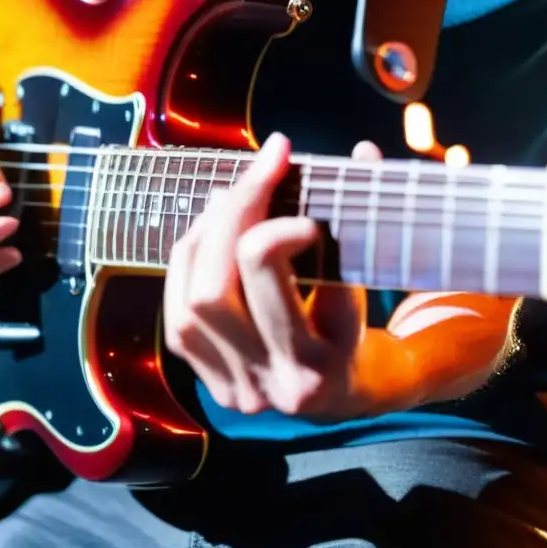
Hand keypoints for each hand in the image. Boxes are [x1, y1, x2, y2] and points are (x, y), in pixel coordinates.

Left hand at [162, 133, 381, 419]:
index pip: (295, 294)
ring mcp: (236, 387)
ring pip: (190, 302)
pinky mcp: (210, 382)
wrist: (343, 395)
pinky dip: (188, 262)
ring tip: (235, 196)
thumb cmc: (356, 325)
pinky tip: (210, 230)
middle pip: (218, 292)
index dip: (291, 234)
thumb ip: (366, 217)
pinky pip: (178, 314)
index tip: (303, 199)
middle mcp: (276, 384)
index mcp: (326, 367)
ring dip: (206, 235)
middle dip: (236, 215)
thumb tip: (364, 151)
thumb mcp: (368, 282)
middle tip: (266, 169)